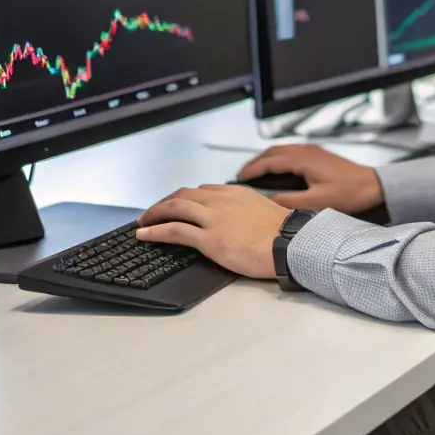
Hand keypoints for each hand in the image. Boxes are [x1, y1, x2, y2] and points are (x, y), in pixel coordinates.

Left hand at [136, 185, 288, 279]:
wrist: (291, 244)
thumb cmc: (284, 234)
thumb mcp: (265, 212)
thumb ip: (247, 212)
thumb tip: (242, 221)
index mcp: (235, 193)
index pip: (202, 190)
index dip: (184, 197)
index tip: (176, 203)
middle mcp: (221, 200)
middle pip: (183, 195)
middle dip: (164, 202)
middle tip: (153, 212)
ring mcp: (214, 218)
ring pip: (174, 208)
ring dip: (154, 213)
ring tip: (143, 221)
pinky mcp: (209, 237)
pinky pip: (173, 230)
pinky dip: (155, 231)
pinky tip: (144, 235)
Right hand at [237, 145, 384, 213]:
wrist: (373, 186)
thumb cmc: (350, 193)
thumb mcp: (317, 203)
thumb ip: (290, 202)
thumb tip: (268, 203)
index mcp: (303, 159)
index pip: (269, 161)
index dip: (251, 169)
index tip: (239, 178)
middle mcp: (306, 150)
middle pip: (272, 152)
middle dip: (255, 163)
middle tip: (242, 176)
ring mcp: (312, 150)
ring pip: (281, 150)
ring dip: (266, 160)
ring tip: (255, 173)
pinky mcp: (318, 154)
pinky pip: (290, 152)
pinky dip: (278, 159)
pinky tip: (276, 171)